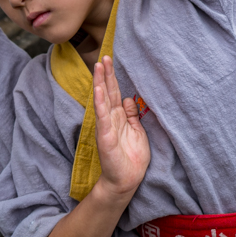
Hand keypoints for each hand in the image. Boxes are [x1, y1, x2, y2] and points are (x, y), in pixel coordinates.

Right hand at [93, 56, 148, 196]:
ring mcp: (107, 126)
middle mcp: (111, 118)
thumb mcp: (137, 131)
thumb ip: (132, 115)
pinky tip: (98, 90)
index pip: (115, 92)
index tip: (110, 60)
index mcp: (120, 117)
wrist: (126, 180)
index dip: (113, 77)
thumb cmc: (132, 158)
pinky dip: (100, 103)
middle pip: (108, 91)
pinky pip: (102, 116)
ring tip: (98, 66)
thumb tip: (128, 99)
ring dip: (100, 83)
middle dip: (106, 74)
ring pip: (103, 100)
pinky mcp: (105, 136)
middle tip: (103, 56)